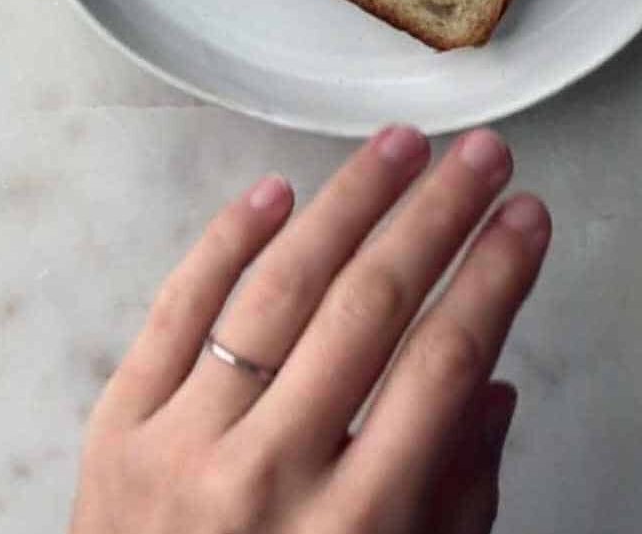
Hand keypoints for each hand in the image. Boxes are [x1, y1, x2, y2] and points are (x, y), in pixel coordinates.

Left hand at [70, 126, 549, 533]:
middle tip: (482, 153)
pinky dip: (228, 240)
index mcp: (354, 532)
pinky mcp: (114, 427)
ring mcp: (181, 446)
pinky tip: (279, 190)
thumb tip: (490, 384)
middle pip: (371, 306)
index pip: (441, 365)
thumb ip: (454, 500)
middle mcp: (269, 478)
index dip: (495, 277)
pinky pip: (178, 308)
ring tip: (400, 146)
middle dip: (438, 215)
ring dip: (350, 201)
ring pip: (280, 288)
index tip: (527, 215)